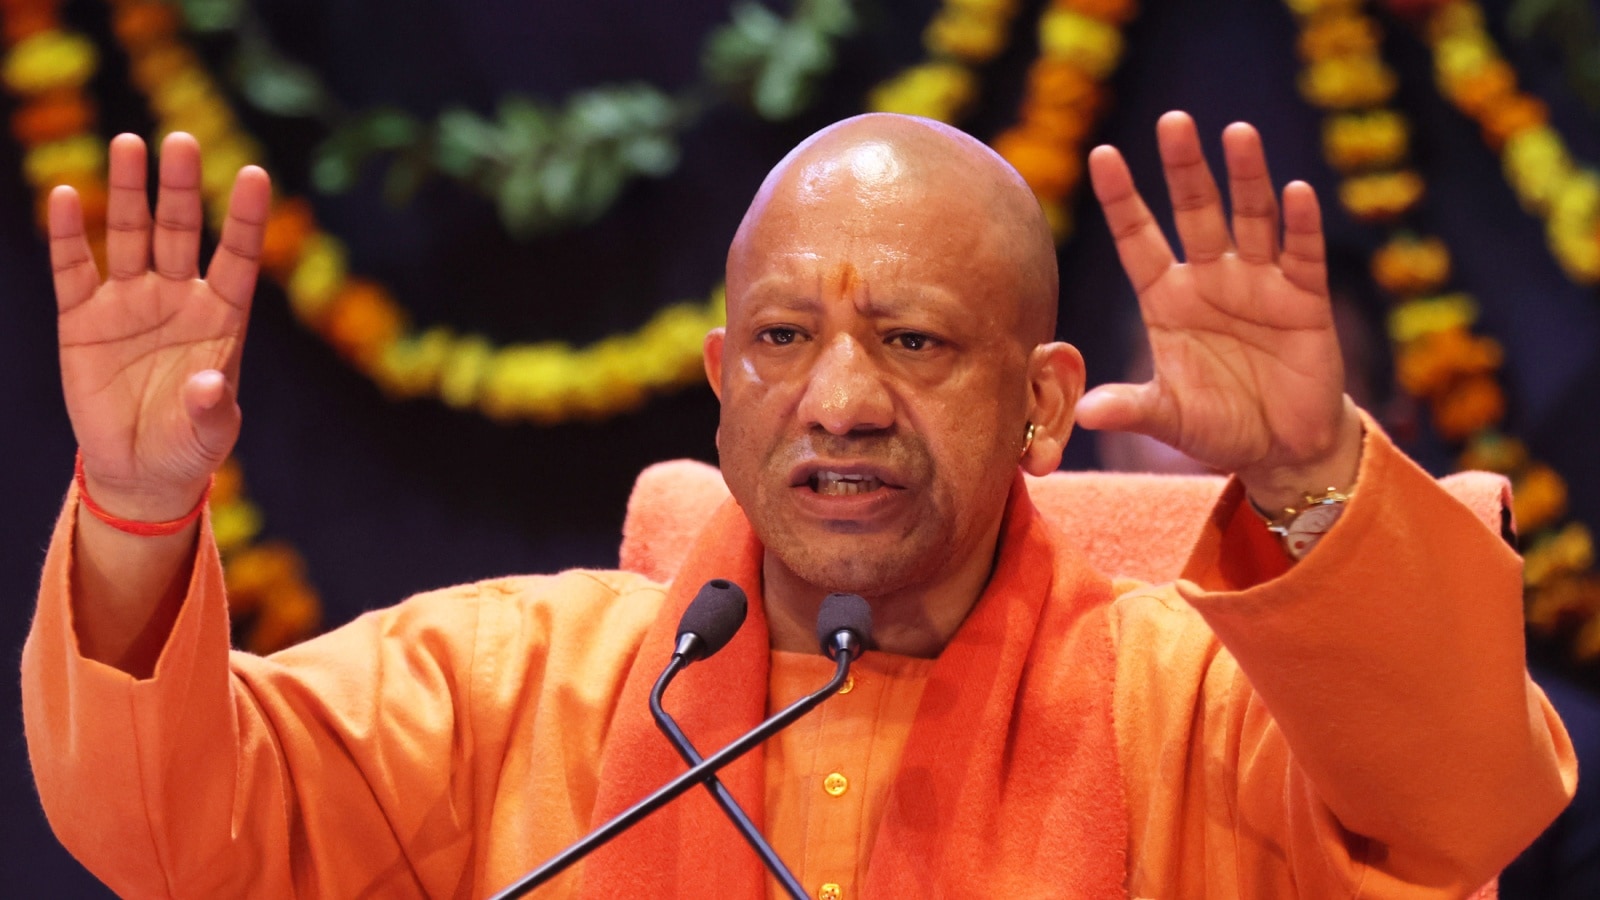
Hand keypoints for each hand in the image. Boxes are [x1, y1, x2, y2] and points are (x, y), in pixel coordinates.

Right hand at [51, 132, 269, 520]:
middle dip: (179, 189)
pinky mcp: (82, 320)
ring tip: (128, 146)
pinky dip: (67, 236)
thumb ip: (214, 409)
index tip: (255, 174)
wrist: (140, 470)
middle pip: (180, 232)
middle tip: (180, 142)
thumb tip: (210, 384)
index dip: (246, 218)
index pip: (238, 257)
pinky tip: (63, 196)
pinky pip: (73, 270)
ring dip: (127, 194)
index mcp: (221, 317)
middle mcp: (177, 298)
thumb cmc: (190, 447)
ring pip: (129, 236)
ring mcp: (129, 304)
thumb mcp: (210, 435)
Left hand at [1077, 111, 1360, 511]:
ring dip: (1246, 177)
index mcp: (1167, 299)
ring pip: (1250, 219)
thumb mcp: (1169, 418)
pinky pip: (1301, 255)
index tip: (1102, 154)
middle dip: (1184, 169)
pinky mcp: (1304, 300)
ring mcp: (1259, 285)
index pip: (1138, 240)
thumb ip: (1131, 409)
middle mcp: (1210, 280)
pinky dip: (1299, 225)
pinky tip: (1295, 191)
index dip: (1122, 199)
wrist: (1282, 447)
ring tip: (1237, 133)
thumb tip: (1084, 413)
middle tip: (1172, 121)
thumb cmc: (1218, 424)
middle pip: (1194, 212)